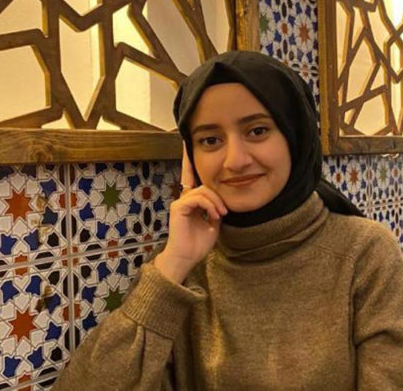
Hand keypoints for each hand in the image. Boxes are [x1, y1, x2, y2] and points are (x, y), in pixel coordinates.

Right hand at [154, 143, 226, 282]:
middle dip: (217, 195)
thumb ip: (215, 209)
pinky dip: (209, 205)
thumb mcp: (213, 224)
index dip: (188, 161)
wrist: (186, 258)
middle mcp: (184, 199)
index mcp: (192, 202)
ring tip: (220, 215)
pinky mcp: (178, 208)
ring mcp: (180, 203)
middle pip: (204, 184)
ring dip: (216, 202)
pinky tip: (214, 216)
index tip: (186, 143)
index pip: (191, 177)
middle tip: (224, 211)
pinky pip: (197, 198)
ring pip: (203, 190)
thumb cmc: (198, 244)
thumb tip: (223, 201)